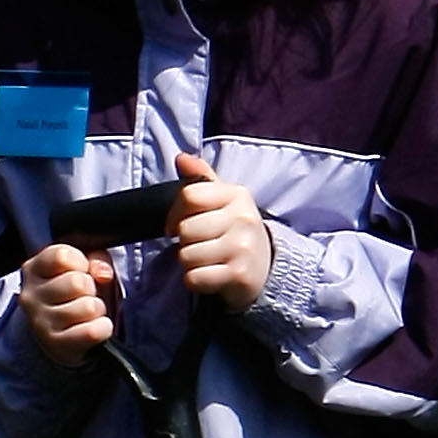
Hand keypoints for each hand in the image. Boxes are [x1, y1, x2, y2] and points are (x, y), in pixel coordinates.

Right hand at [19, 240, 117, 362]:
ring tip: (86, 313)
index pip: (62, 256)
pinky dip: (103, 329)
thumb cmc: (75, 294)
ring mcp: (40, 322)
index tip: (80, 271)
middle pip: (77, 283)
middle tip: (83, 296)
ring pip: (88, 307)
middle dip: (91, 289)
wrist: (63, 334)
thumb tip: (103, 274)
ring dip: (97, 310)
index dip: (81, 262)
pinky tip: (94, 328)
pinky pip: (92, 332)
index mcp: (33, 269)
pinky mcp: (55, 345)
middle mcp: (30, 296)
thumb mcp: (85, 266)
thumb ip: (97, 260)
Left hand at [171, 150, 272, 312]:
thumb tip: (181, 158)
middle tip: (201, 244)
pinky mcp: (239, 275)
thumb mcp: (222, 201)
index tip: (177, 224)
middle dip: (185, 241)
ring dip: (189, 262)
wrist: (263, 268)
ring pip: (186, 256)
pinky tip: (211, 274)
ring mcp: (243, 248)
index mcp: (237, 195)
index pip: (189, 196)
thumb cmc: (233, 231)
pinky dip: (195, 280)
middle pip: (185, 229)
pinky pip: (193, 278)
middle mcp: (244, 218)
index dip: (174, 213)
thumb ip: (200, 179)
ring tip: (207, 260)